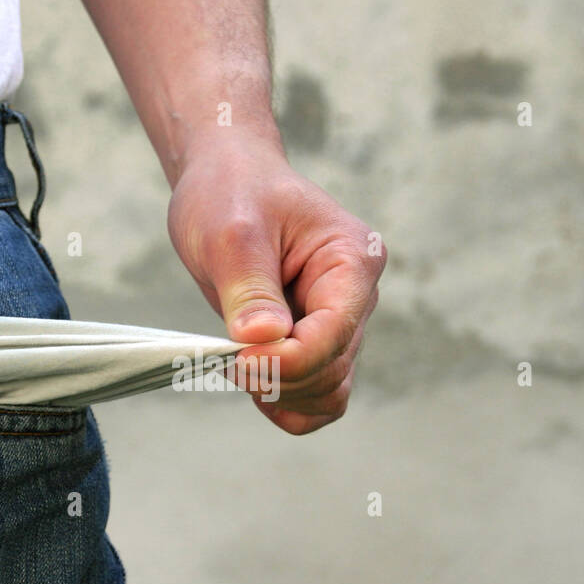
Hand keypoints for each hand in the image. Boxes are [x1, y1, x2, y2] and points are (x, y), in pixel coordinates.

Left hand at [167, 135, 385, 433]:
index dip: (286, 361)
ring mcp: (340, 321)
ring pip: (330, 391)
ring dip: (283, 394)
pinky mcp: (317, 340)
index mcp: (352, 261)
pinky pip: (318, 395)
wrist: (228, 181)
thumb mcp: (232, 233)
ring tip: (238, 365)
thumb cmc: (233, 192)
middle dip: (279, 376)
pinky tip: (254, 383)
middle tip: (227, 356)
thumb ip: (250, 289)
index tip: (238, 359)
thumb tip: (264, 340)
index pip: (333, 334)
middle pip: (332, 369)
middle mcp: (357, 296)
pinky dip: (288, 403)